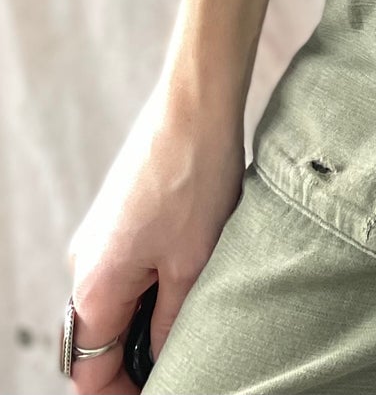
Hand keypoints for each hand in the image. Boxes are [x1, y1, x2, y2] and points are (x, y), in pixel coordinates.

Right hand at [64, 78, 245, 389]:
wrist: (194, 104)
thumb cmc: (196, 178)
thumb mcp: (193, 265)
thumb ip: (169, 324)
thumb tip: (159, 361)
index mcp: (95, 285)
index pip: (90, 371)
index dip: (123, 393)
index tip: (162, 391)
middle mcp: (84, 263)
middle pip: (99, 337)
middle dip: (134, 357)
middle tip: (184, 358)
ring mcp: (98, 236)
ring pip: (114, 301)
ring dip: (145, 317)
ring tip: (192, 311)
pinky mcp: (116, 216)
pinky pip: (124, 269)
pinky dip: (149, 284)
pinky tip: (188, 271)